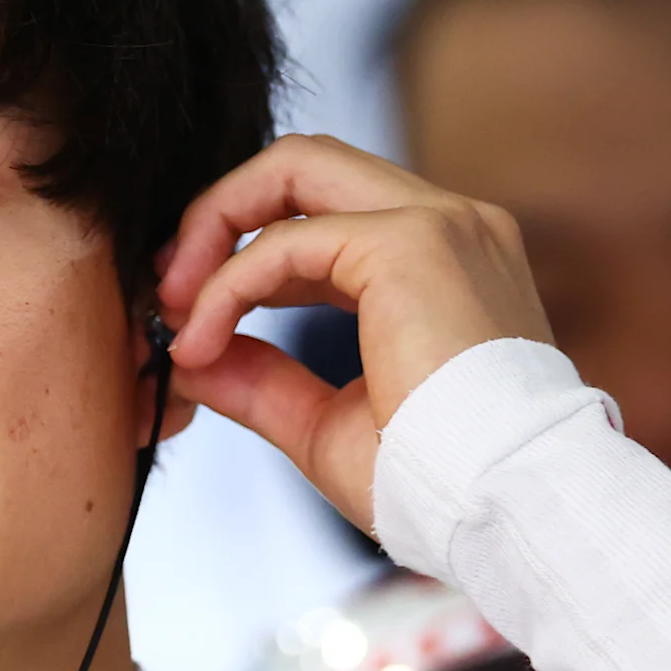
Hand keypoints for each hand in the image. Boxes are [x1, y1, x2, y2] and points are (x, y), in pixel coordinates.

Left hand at [153, 135, 552, 532]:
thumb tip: (189, 359)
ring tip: (172, 309)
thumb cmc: (434, 482)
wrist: (502, 507)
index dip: (245, 251)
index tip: (187, 312)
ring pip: (294, 167)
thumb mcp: (326, 425)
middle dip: (219, 213)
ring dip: (215, 229)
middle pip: (305, 162)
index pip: (325, 210)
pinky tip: (200, 338)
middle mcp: (449, 223)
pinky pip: (285, 239)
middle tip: (167, 288)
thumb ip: (262, 382)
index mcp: (442, 260)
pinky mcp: (413, 243)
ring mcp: (438, 222)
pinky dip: (228, 285)